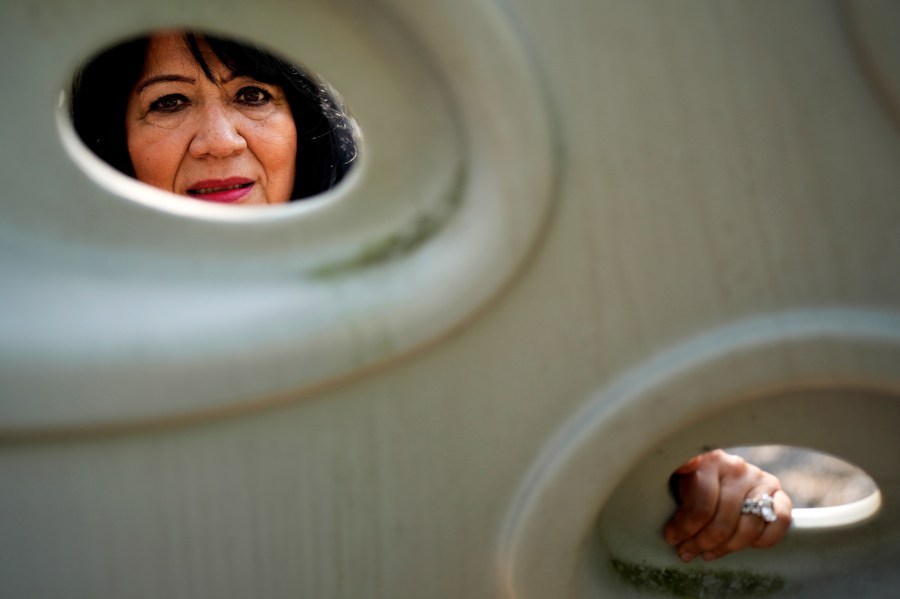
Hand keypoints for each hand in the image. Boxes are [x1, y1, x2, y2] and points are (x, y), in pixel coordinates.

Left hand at [663, 449, 791, 561]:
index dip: (684, 528)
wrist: (713, 468)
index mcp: (706, 460)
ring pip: (748, 526)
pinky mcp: (775, 490)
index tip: (671, 538)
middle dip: (701, 542)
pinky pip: (780, 519)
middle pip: (722, 521)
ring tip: (708, 552)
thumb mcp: (672, 475)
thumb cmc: (688, 478)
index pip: (700, 505)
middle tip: (687, 551)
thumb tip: (671, 478)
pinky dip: (765, 538)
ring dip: (727, 547)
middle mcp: (734, 466)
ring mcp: (757, 478)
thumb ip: (671, 478)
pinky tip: (745, 545)